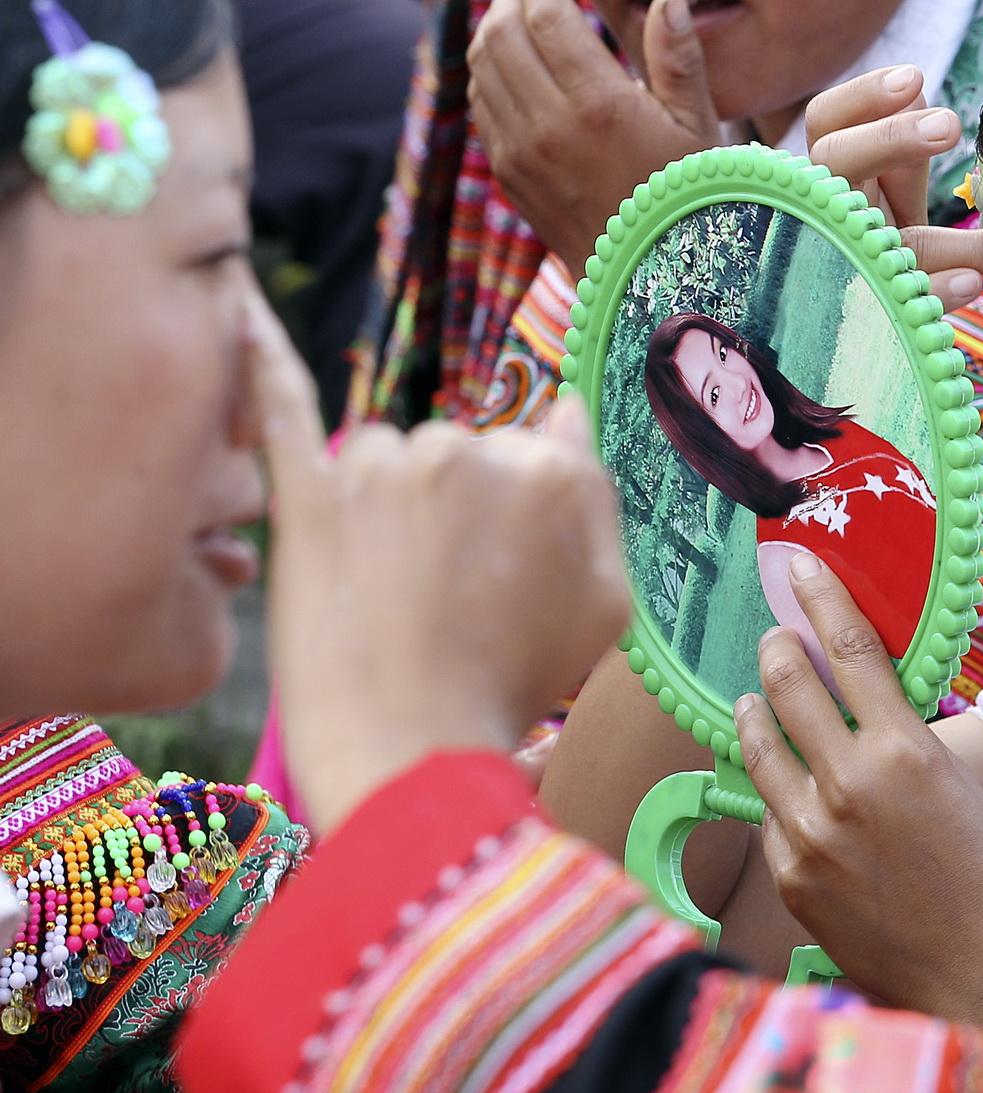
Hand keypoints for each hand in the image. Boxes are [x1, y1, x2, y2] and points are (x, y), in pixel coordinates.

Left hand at [244, 295, 628, 831]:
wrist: (410, 754)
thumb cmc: (513, 690)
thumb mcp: (607, 611)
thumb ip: (596, 505)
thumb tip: (564, 413)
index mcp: (554, 475)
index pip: (539, 455)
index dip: (521, 521)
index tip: (505, 572)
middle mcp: (471, 448)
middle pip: (463, 455)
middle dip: (459, 517)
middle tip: (452, 607)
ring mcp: (384, 465)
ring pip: (394, 459)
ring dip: (392, 510)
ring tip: (393, 600)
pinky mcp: (308, 492)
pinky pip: (281, 406)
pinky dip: (258, 357)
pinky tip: (237, 310)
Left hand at [470, 0, 721, 273]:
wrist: (653, 283)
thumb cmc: (687, 201)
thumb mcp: (698, 131)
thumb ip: (679, 59)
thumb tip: (669, 2)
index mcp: (599, 107)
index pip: (546, 16)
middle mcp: (549, 126)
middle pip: (500, 32)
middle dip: (515, 4)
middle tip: (540, 1)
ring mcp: (520, 152)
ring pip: (482, 64)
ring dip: (499, 34)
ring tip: (529, 26)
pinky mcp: (508, 174)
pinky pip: (482, 103)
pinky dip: (493, 74)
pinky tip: (523, 71)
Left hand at [734, 554, 982, 1034]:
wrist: (973, 972)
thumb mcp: (956, 783)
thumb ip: (903, 735)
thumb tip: (863, 692)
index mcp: (902, 753)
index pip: (848, 650)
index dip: (821, 598)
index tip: (800, 567)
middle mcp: (847, 786)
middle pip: (786, 686)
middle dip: (777, 650)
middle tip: (777, 638)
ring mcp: (809, 834)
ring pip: (758, 745)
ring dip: (756, 710)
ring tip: (757, 699)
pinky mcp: (789, 876)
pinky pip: (766, 814)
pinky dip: (775, 791)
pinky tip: (785, 787)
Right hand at [805, 67, 982, 312]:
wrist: (871, 299)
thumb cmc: (885, 219)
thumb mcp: (894, 176)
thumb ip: (904, 139)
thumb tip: (914, 88)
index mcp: (830, 171)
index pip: (827, 121)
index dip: (863, 98)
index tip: (915, 78)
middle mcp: (826, 212)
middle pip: (838, 162)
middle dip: (892, 139)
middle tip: (951, 125)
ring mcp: (847, 262)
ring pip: (899, 245)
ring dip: (968, 244)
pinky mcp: (872, 310)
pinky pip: (905, 301)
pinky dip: (940, 291)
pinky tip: (974, 284)